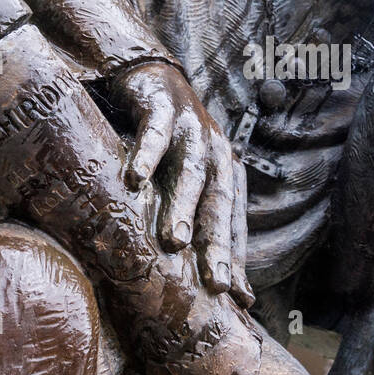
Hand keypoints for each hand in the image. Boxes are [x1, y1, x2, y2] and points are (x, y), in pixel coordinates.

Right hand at [111, 61, 252, 307]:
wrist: (152, 74)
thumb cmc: (167, 140)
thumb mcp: (181, 180)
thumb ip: (189, 218)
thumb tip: (193, 276)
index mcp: (224, 173)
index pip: (232, 224)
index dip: (235, 260)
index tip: (238, 299)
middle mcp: (214, 152)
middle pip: (218, 204)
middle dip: (217, 245)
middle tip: (215, 285)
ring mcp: (191, 127)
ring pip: (191, 171)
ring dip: (184, 205)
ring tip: (174, 240)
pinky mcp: (162, 105)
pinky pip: (154, 132)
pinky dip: (147, 154)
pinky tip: (136, 180)